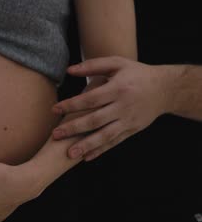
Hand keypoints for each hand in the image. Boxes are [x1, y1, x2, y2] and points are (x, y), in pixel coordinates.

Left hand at [51, 56, 170, 160]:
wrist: (165, 89)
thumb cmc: (136, 73)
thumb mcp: (117, 64)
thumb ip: (93, 66)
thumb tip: (69, 70)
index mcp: (118, 89)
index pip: (90, 99)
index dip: (71, 105)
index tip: (54, 109)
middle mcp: (123, 106)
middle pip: (95, 120)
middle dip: (74, 129)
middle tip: (55, 135)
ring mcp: (128, 120)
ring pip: (105, 136)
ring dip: (86, 145)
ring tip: (69, 153)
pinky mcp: (132, 130)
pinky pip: (114, 142)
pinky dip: (100, 150)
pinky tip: (86, 158)